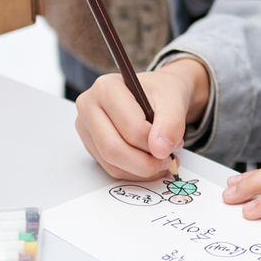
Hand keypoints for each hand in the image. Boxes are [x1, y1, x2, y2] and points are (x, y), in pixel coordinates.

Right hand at [74, 59, 210, 179]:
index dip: (154, 142)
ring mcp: (87, 128)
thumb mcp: (173, 101)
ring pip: (111, 163)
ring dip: (141, 169)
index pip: (129, 127)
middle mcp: (89, 107)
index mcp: (106, 88)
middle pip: (112, 148)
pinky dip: (134, 172)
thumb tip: (161, 150)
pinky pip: (111, 168)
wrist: (157, 94)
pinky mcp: (91, 145)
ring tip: (163, 160)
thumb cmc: (161, 92)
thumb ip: (171, 124)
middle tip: (168, 160)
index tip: (174, 145)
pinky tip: (151, 163)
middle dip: (145, 162)